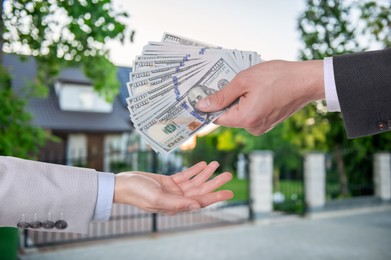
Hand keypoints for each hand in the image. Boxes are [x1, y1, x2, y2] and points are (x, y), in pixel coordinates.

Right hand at [113, 161, 232, 214]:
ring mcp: (173, 190)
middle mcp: (178, 199)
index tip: (229, 192)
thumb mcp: (157, 198)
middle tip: (229, 174)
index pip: (200, 201)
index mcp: (176, 206)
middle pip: (201, 190)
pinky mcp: (168, 181)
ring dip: (206, 173)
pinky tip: (203, 164)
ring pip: (195, 181)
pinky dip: (194, 170)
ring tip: (216, 164)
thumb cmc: (137, 193)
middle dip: (215, 182)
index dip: (216, 196)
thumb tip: (197, 205)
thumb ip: (177, 202)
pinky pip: (185, 175)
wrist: (123, 184)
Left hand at [196, 60, 324, 134]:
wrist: (307, 80)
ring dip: (239, 100)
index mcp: (246, 119)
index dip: (210, 105)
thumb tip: (202, 106)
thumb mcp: (244, 80)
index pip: (217, 117)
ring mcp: (262, 127)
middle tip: (232, 81)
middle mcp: (253, 128)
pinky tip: (258, 90)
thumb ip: (221, 95)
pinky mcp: (268, 123)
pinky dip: (250, 103)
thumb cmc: (277, 76)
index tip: (206, 93)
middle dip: (227, 100)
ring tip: (250, 84)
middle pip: (229, 116)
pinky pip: (251, 114)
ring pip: (240, 114)